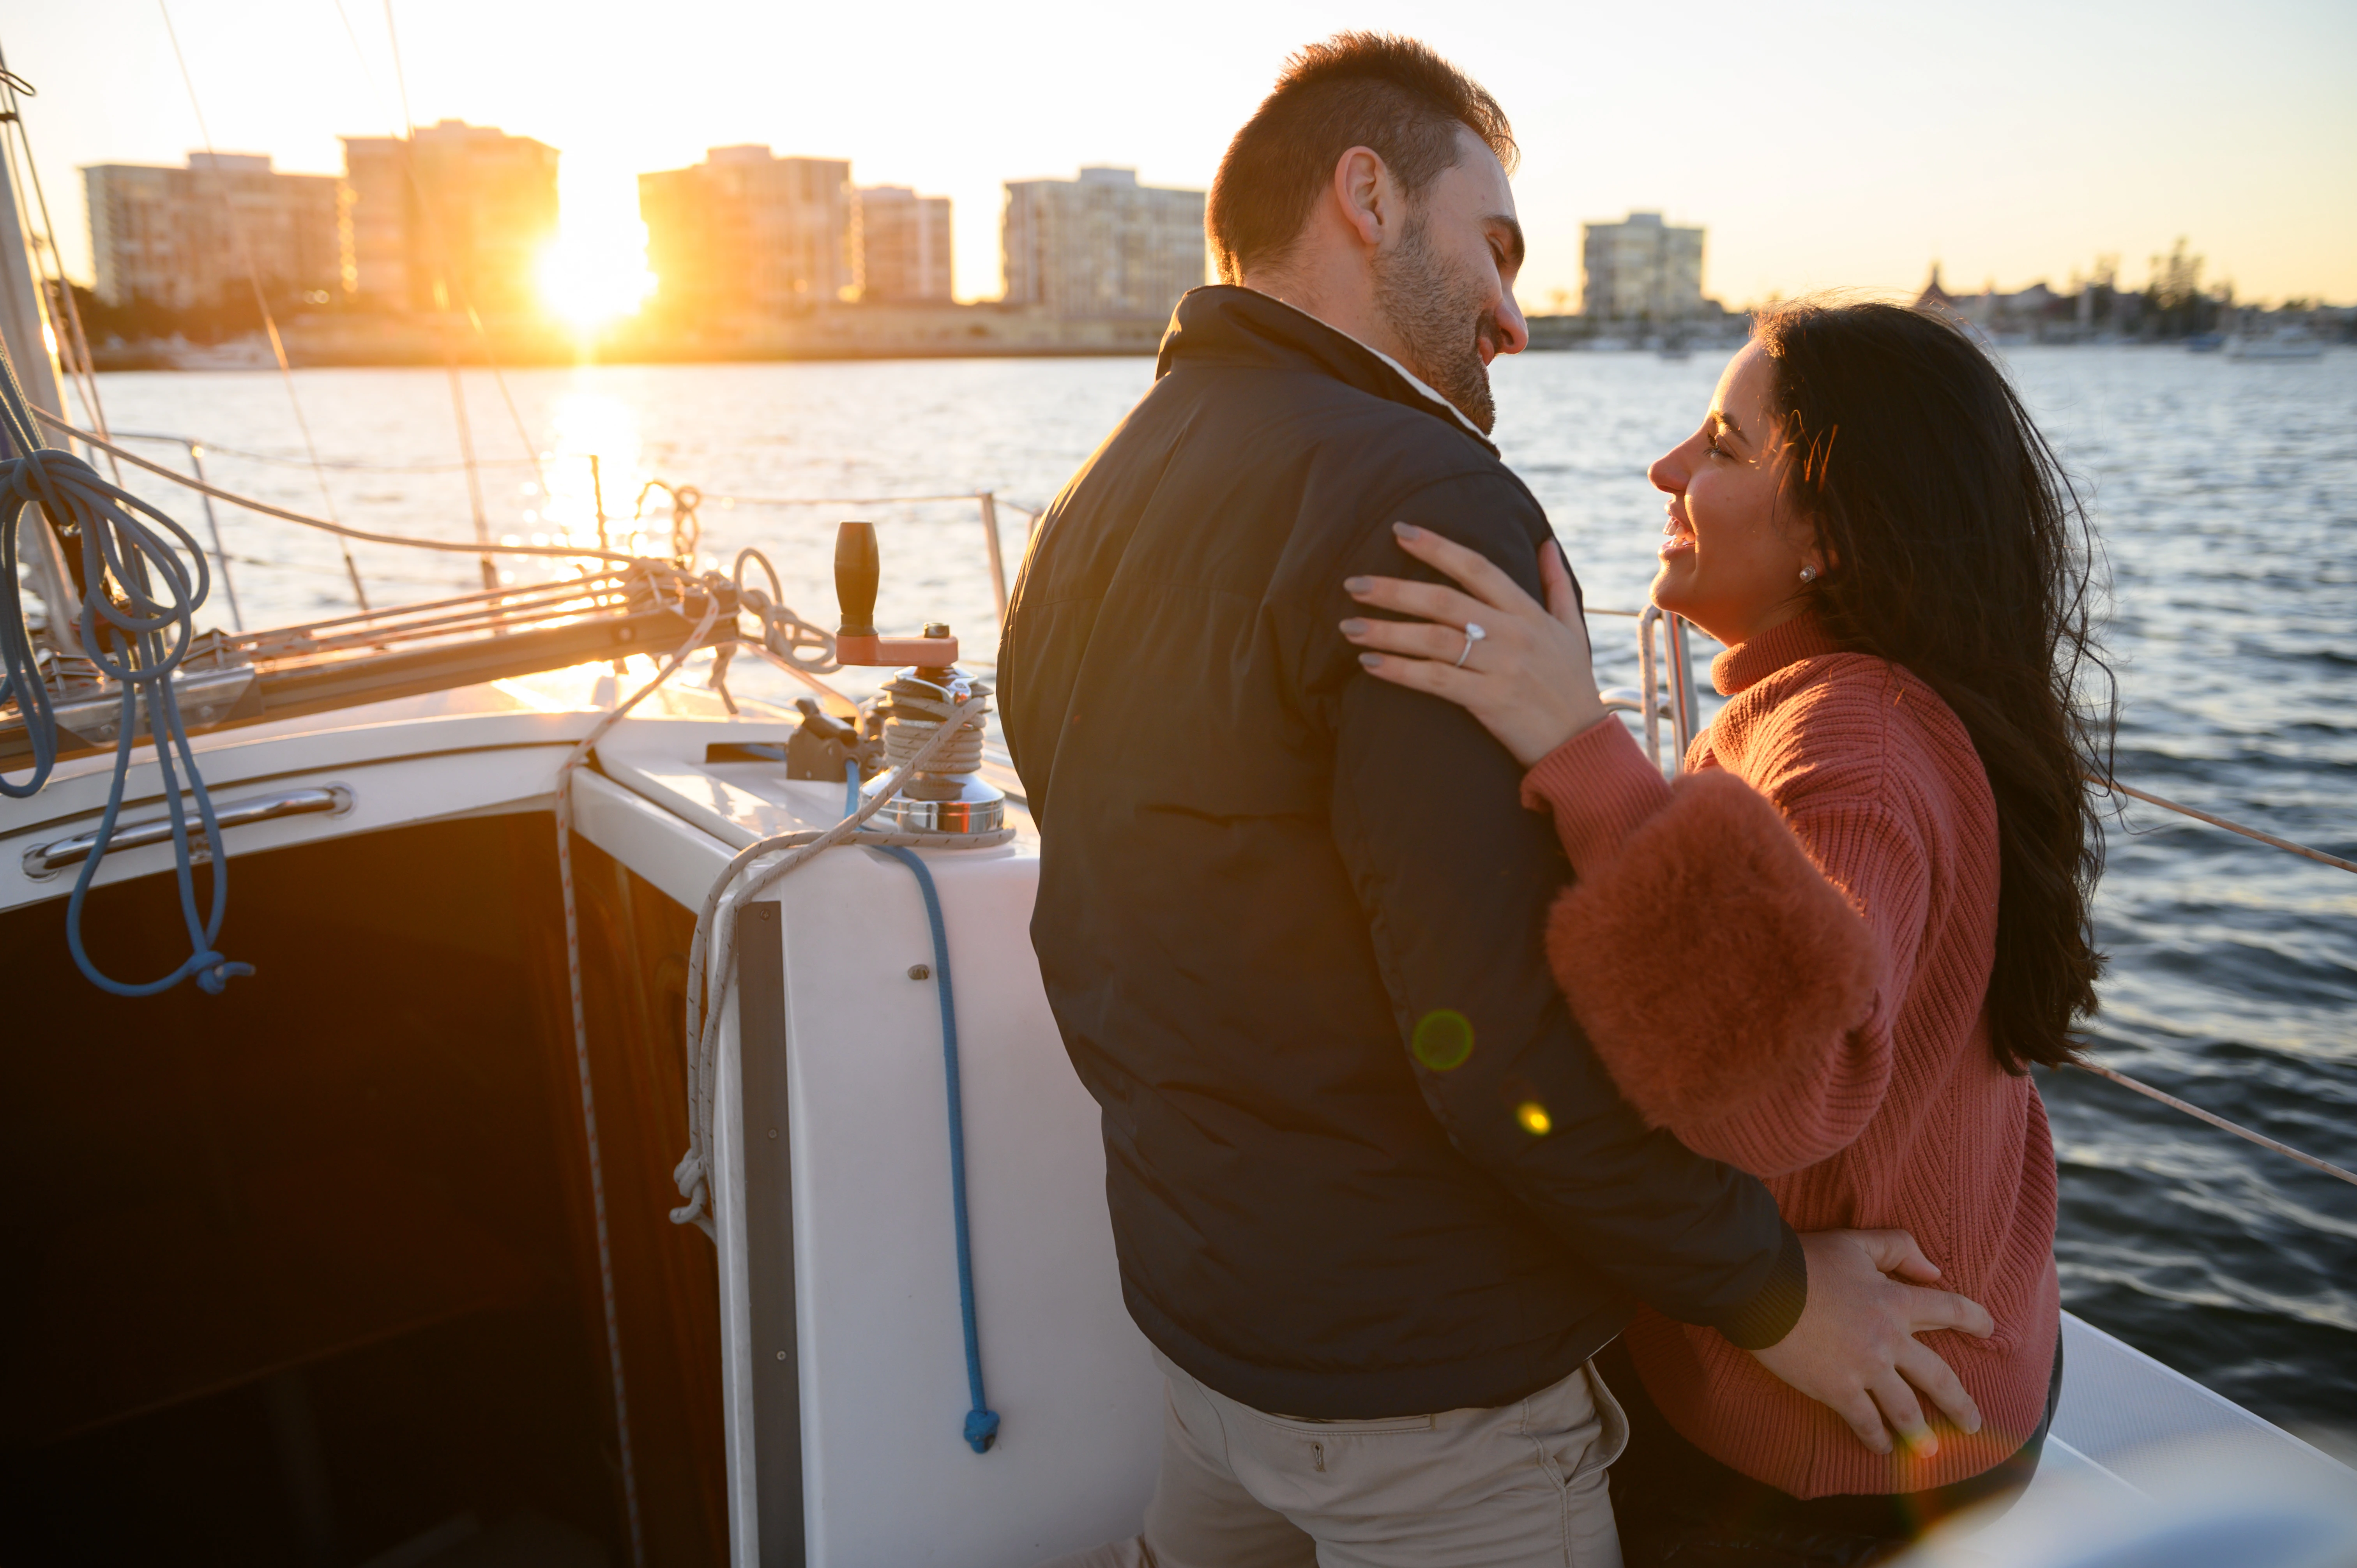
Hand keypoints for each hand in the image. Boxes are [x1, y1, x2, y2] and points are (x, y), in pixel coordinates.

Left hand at [1341, 522, 1607, 766]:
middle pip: (1444, 601)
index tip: (1400, 531)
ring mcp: (1501, 666)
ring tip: (1349, 627)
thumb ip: (1557, 584)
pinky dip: (1400, 671)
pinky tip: (1370, 664)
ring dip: (1387, 631)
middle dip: (1394, 590)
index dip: (1437, 547)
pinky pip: (1436, 680)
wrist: (1583, 744)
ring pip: (1434, 639)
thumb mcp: (1574, 629)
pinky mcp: (1490, 700)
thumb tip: (1545, 543)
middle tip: (1354, 584)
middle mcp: (1513, 633)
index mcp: (1527, 612)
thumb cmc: (1572, 686)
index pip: (1477, 567)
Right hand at [1751, 1229, 1996, 1457]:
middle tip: (1972, 1422)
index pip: (1950, 1310)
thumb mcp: (1855, 1241)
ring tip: (1930, 1449)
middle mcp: (1889, 1339)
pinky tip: (1881, 1447)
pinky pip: (1864, 1421)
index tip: (1989, 1330)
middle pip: (1938, 1377)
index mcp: (1896, 1301)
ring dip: (1921, 1432)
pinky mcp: (1837, 1389)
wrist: (1759, 1284)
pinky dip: (1875, 1438)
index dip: (1974, 1319)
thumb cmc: (1804, 1260)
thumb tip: (1933, 1270)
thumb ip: (1898, 1247)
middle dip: (1959, 1403)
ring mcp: (1865, 1368)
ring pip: (1905, 1409)